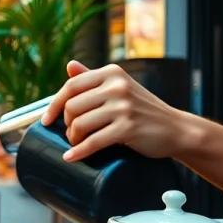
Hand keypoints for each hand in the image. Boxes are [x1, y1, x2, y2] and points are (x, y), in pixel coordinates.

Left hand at [41, 61, 185, 161]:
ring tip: (76, 144)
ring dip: (72, 139)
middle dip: (66, 124)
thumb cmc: (143, 110)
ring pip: (80, 124)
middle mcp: (117, 86)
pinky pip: (94, 142)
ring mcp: (123, 107)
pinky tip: (71, 157)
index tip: (46, 120)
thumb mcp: (120, 87)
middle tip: (71, 135)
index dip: (54, 104)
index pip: (71, 86)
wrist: (176, 129)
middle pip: (72, 106)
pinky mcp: (128, 128)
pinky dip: (79, 152)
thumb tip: (69, 65)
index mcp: (112, 73)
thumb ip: (94, 77)